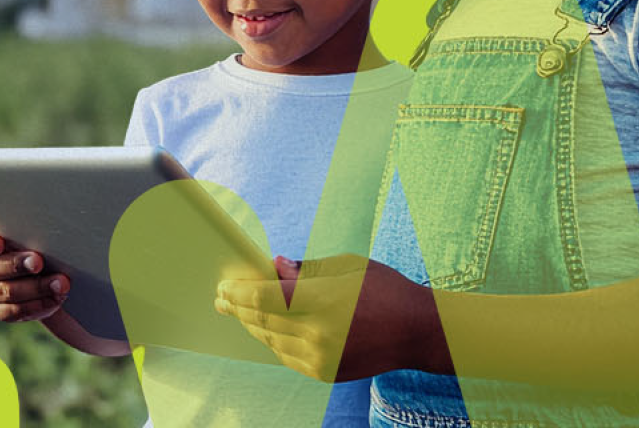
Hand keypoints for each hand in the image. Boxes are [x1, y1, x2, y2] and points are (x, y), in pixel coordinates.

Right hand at [0, 228, 69, 322]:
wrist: (44, 274)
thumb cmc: (34, 245)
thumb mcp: (29, 237)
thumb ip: (28, 234)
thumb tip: (45, 233)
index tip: (0, 243)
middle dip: (16, 265)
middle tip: (38, 262)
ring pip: (5, 291)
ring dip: (35, 287)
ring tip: (59, 283)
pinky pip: (14, 311)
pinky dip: (37, 305)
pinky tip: (54, 298)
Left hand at [215, 254, 431, 382]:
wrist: (419, 331)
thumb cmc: (384, 289)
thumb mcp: (346, 267)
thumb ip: (304, 270)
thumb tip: (273, 267)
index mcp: (324, 301)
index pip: (265, 299)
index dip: (238, 293)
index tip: (223, 287)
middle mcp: (319, 334)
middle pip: (263, 322)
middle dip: (237, 309)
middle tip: (220, 298)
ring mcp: (322, 358)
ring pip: (272, 341)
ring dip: (252, 326)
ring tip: (236, 312)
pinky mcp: (326, 372)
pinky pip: (287, 357)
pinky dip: (272, 342)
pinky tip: (264, 330)